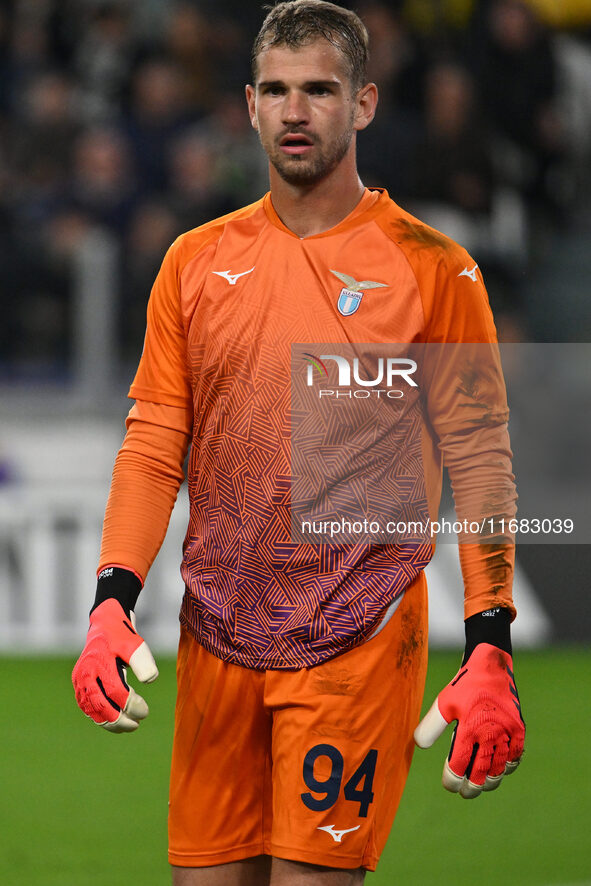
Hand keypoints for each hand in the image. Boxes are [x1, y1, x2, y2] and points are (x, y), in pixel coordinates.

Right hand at [72, 598, 157, 732]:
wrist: (104, 626)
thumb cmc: (122, 637)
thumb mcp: (135, 645)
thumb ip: (143, 661)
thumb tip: (149, 680)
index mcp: (99, 663)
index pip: (115, 692)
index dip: (130, 705)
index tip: (145, 712)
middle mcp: (85, 674)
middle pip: (100, 705)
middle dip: (119, 720)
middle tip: (136, 725)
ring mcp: (79, 681)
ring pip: (91, 710)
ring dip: (109, 723)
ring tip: (128, 727)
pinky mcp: (78, 685)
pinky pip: (87, 707)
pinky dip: (100, 717)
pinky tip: (115, 721)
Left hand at [413, 643, 524, 797]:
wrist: (491, 664)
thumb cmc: (464, 685)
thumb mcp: (443, 703)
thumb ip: (430, 725)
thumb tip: (419, 745)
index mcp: (469, 728)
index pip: (459, 765)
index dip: (453, 779)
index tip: (449, 785)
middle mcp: (490, 733)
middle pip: (481, 773)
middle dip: (472, 787)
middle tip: (465, 793)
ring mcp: (507, 733)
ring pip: (500, 768)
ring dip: (490, 780)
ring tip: (481, 784)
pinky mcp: (519, 729)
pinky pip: (515, 756)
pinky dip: (508, 766)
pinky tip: (500, 769)